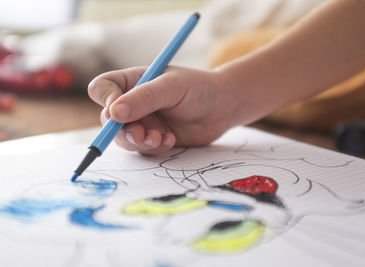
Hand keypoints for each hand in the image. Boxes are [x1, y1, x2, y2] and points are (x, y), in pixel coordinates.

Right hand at [88, 66, 241, 154]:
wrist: (222, 108)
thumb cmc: (199, 89)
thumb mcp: (172, 87)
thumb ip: (143, 99)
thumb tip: (113, 114)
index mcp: (132, 81)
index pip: (102, 88)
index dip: (106, 100)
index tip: (118, 110)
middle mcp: (133, 102)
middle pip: (109, 120)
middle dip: (123, 130)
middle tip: (142, 135)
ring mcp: (143, 122)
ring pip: (124, 138)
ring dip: (138, 142)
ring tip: (160, 138)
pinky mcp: (153, 139)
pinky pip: (142, 149)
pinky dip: (153, 148)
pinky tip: (171, 140)